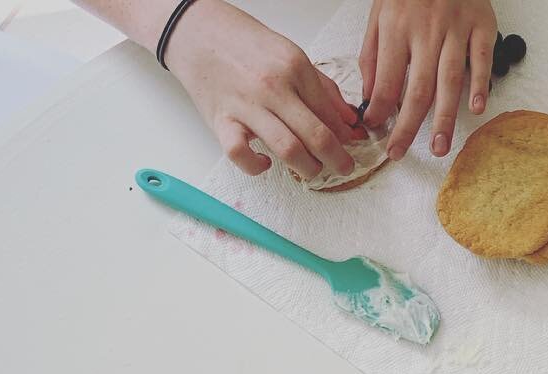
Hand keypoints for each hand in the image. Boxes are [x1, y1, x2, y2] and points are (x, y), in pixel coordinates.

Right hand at [166, 0, 362, 177]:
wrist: (196, 30)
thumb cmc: (243, 44)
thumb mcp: (289, 54)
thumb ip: (321, 88)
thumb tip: (348, 119)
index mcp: (294, 66)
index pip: (331, 113)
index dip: (346, 136)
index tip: (351, 146)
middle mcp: (273, 86)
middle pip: (317, 136)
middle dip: (337, 160)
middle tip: (343, 168)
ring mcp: (247, 105)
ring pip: (289, 150)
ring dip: (308, 168)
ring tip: (312, 170)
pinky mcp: (222, 122)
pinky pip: (242, 155)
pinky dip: (257, 166)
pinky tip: (265, 162)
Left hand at [360, 0, 496, 158]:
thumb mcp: (379, 14)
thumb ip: (372, 56)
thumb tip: (369, 98)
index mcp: (396, 29)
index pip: (385, 81)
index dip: (379, 112)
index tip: (377, 133)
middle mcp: (425, 31)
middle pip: (417, 90)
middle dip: (408, 127)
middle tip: (401, 154)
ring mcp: (455, 29)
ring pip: (449, 81)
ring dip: (445, 119)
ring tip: (440, 148)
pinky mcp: (481, 26)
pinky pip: (481, 59)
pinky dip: (480, 84)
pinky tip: (476, 108)